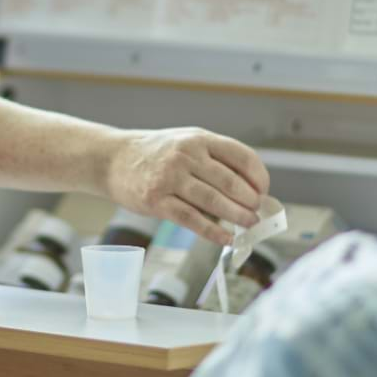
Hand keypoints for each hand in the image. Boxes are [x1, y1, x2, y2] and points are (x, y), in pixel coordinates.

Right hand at [104, 128, 270, 246]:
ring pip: (214, 201)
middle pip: (230, 182)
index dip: (259, 177)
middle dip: (250, 201)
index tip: (264, 191)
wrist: (113, 159)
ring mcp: (170, 178)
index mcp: (199, 139)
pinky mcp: (156, 201)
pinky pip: (192, 220)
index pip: (241, 156)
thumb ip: (215, 160)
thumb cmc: (156, 154)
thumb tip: (250, 190)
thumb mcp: (187, 143)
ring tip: (249, 224)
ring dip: (237, 216)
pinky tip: (226, 238)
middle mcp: (186, 155)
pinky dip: (213, 232)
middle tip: (258, 212)